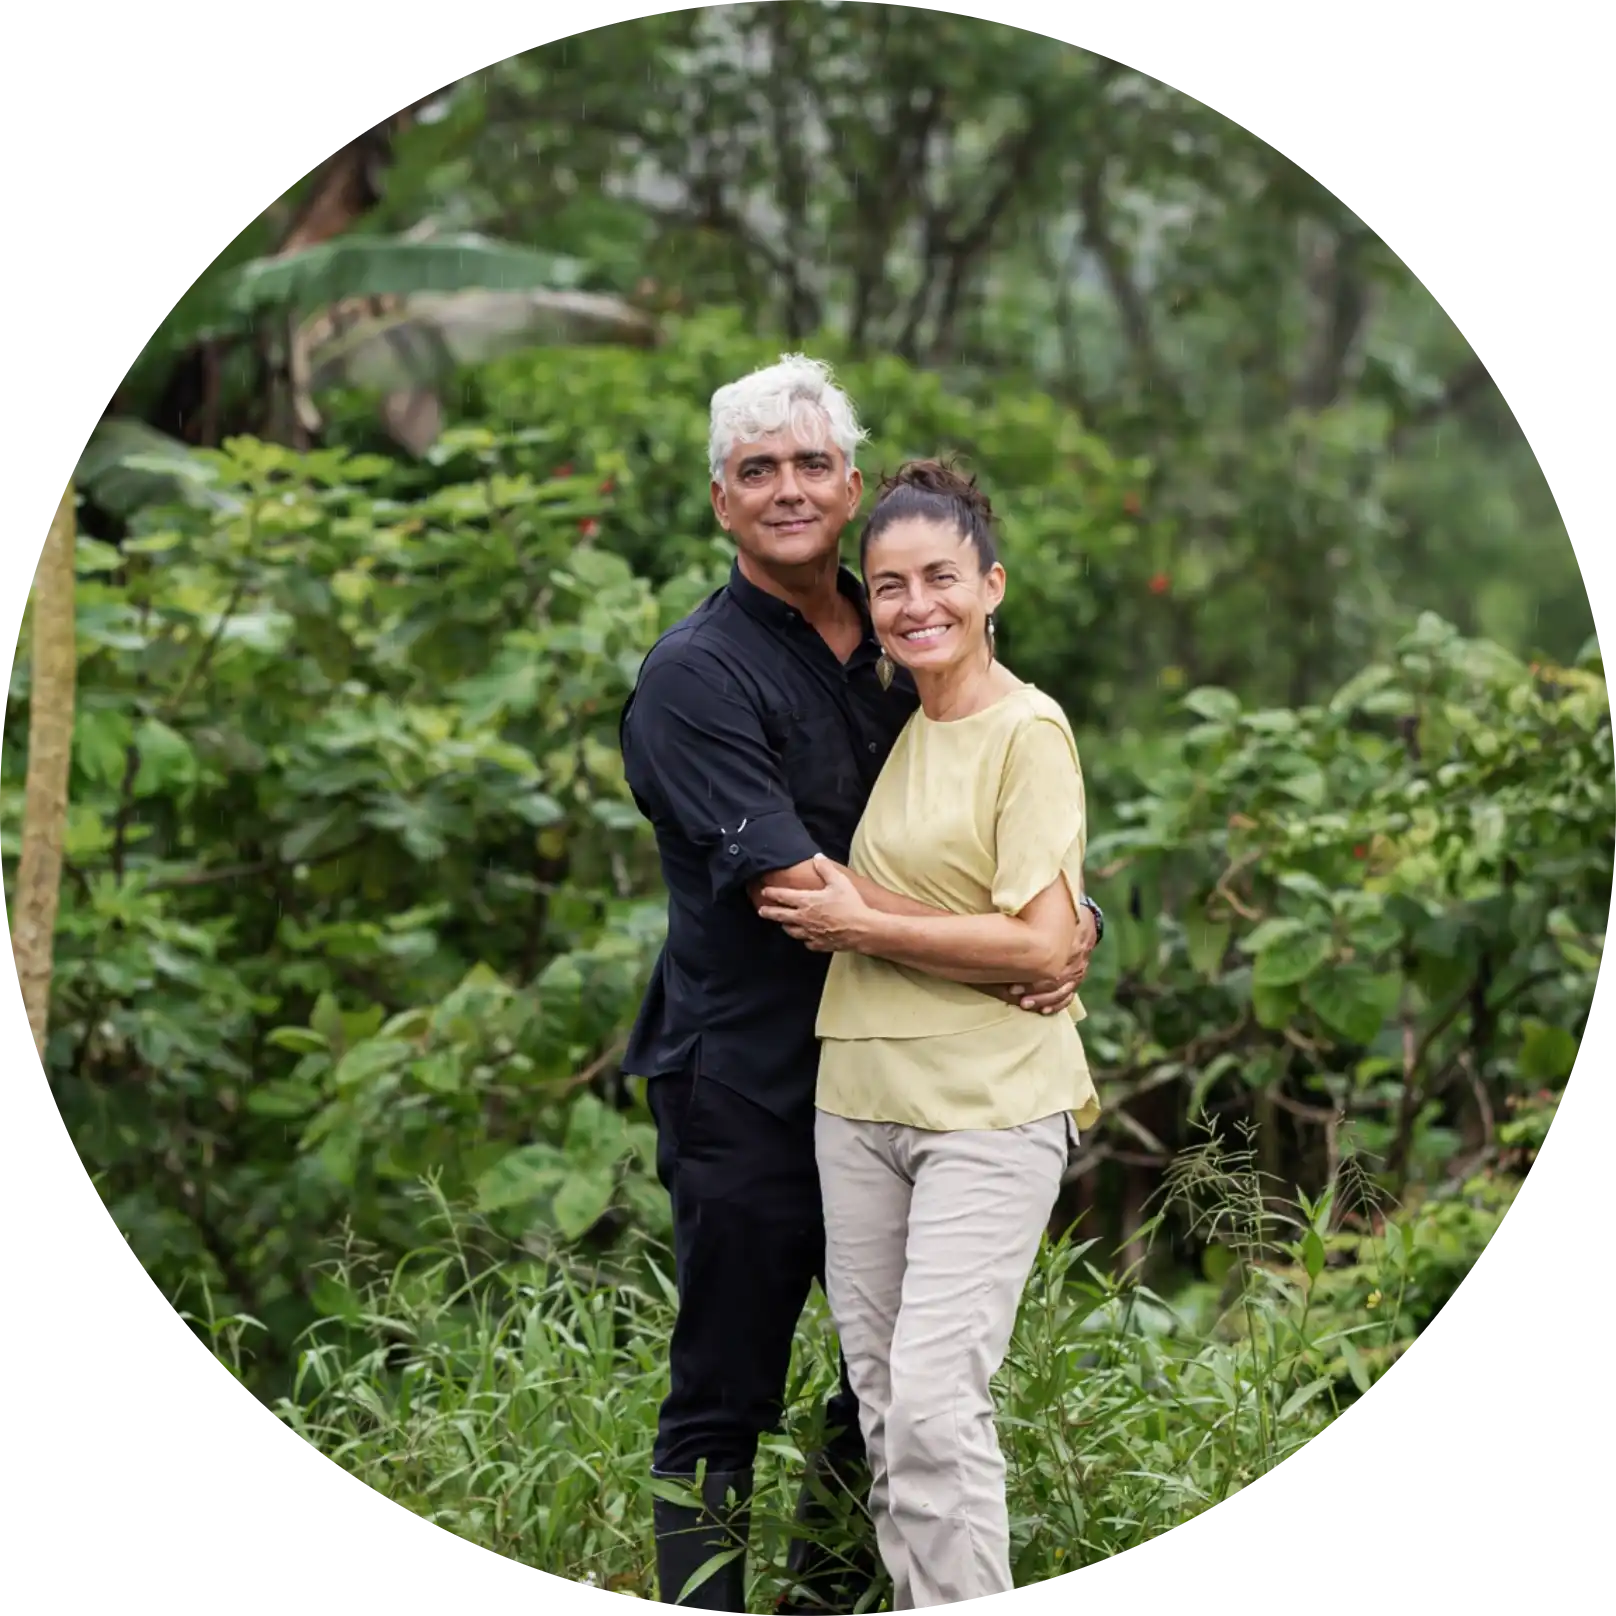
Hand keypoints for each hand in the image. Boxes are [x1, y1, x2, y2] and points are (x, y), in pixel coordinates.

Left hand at [757, 855, 872, 952]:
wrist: (862, 929)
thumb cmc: (850, 904)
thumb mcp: (839, 882)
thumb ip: (826, 869)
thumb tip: (818, 857)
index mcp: (807, 901)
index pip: (783, 896)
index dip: (772, 893)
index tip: (764, 892)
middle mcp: (804, 918)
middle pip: (781, 916)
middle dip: (769, 912)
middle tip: (761, 911)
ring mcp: (810, 933)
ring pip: (791, 931)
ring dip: (785, 926)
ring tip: (783, 924)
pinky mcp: (819, 944)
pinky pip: (807, 942)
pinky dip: (804, 939)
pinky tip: (806, 937)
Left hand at [1004, 903, 1097, 1014]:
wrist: (1081, 917)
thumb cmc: (1058, 912)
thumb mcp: (1048, 909)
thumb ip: (1032, 913)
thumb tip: (1008, 907)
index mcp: (1071, 940)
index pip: (1051, 966)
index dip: (1031, 976)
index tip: (1013, 982)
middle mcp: (1076, 957)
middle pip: (1055, 980)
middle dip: (1033, 989)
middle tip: (1013, 993)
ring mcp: (1079, 969)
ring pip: (1062, 990)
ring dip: (1043, 999)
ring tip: (1024, 1005)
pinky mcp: (1078, 976)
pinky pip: (1070, 994)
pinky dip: (1057, 1003)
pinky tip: (1044, 1010)